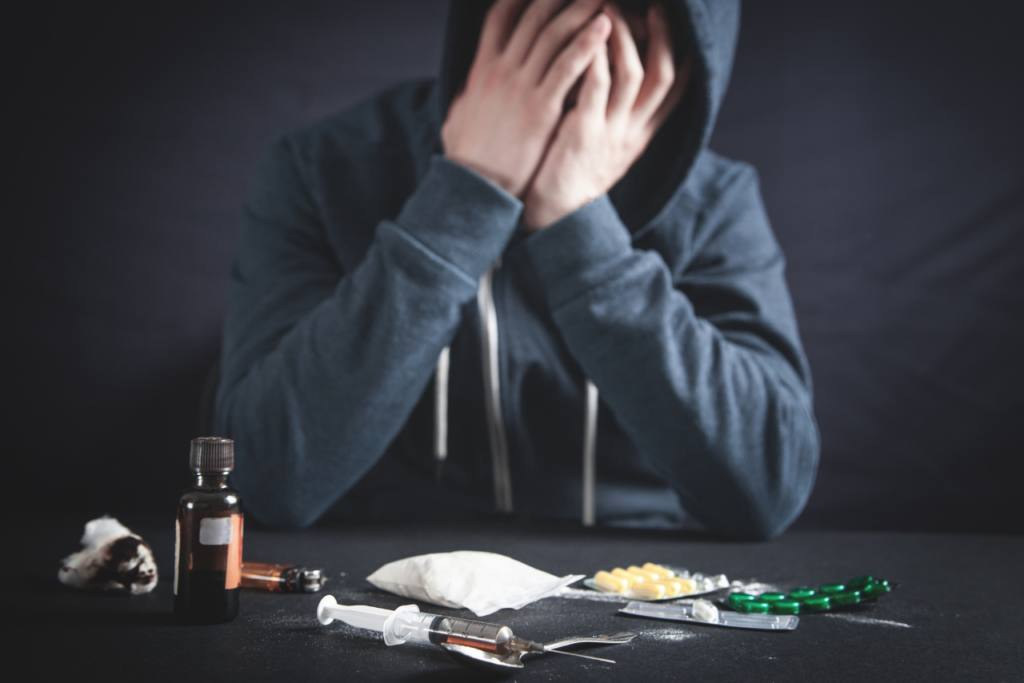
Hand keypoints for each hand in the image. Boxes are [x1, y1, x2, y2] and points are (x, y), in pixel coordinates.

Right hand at [442, 0, 611, 197]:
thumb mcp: (459, 118)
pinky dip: (586, 44)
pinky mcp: (539, 109)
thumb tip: (469, 89)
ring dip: (579, 8)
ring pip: (552, 35)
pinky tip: (604, 27)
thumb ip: (468, 97)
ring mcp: (520, 88)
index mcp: (482, 70)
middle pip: (532, 16)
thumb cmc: (468, 159)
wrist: (474, 189)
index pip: (500, 17)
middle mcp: (500, 70)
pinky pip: (566, 68)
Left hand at [522, 2, 690, 229]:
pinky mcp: (583, 134)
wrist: (553, 215)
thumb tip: (616, 72)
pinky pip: (596, 87)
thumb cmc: (571, 173)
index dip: (683, 55)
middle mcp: (632, 131)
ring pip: (633, 75)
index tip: (678, 26)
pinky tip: (587, 35)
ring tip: (610, 9)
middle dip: (662, 38)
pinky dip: (595, 57)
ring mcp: (610, 132)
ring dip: (623, 37)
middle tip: (655, 8)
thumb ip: (615, 113)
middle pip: (664, 77)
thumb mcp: (605, 144)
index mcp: (641, 134)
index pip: (677, 90)